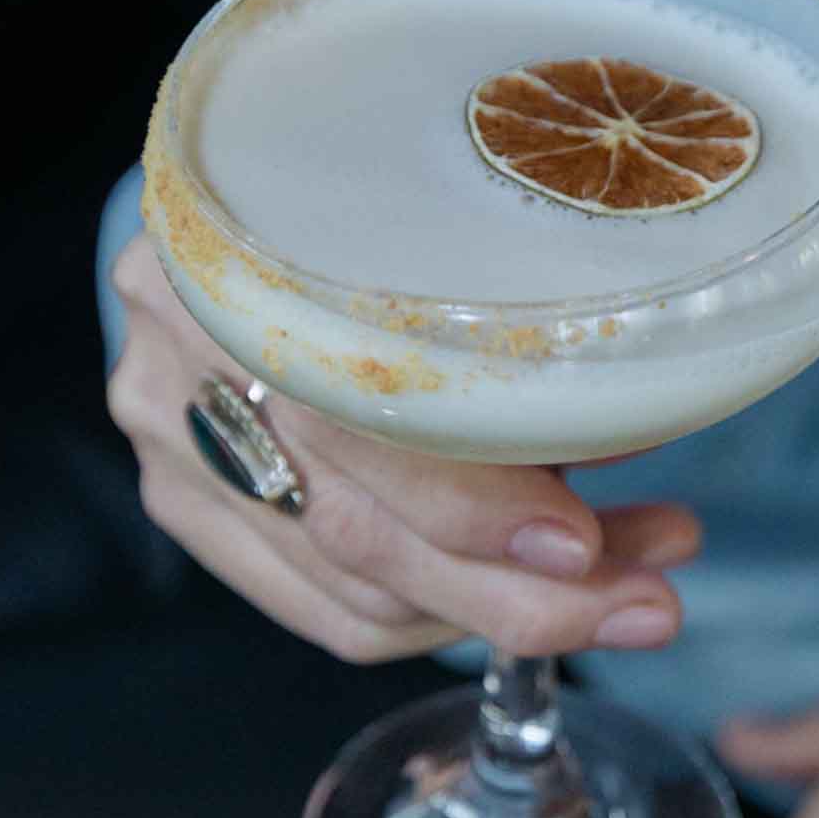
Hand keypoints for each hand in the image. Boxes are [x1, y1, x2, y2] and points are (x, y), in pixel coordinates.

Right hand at [107, 234, 700, 661]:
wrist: (237, 201)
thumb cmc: (361, 207)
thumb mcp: (431, 231)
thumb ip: (510, 330)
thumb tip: (638, 418)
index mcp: (238, 264)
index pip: (351, 427)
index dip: (475, 506)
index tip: (585, 543)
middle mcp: (181, 365)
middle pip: (356, 538)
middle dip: (522, 594)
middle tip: (646, 602)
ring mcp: (172, 446)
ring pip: (356, 595)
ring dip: (503, 607)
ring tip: (623, 580)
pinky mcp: (188, 504)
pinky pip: (328, 611)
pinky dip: (440, 616)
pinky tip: (521, 587)